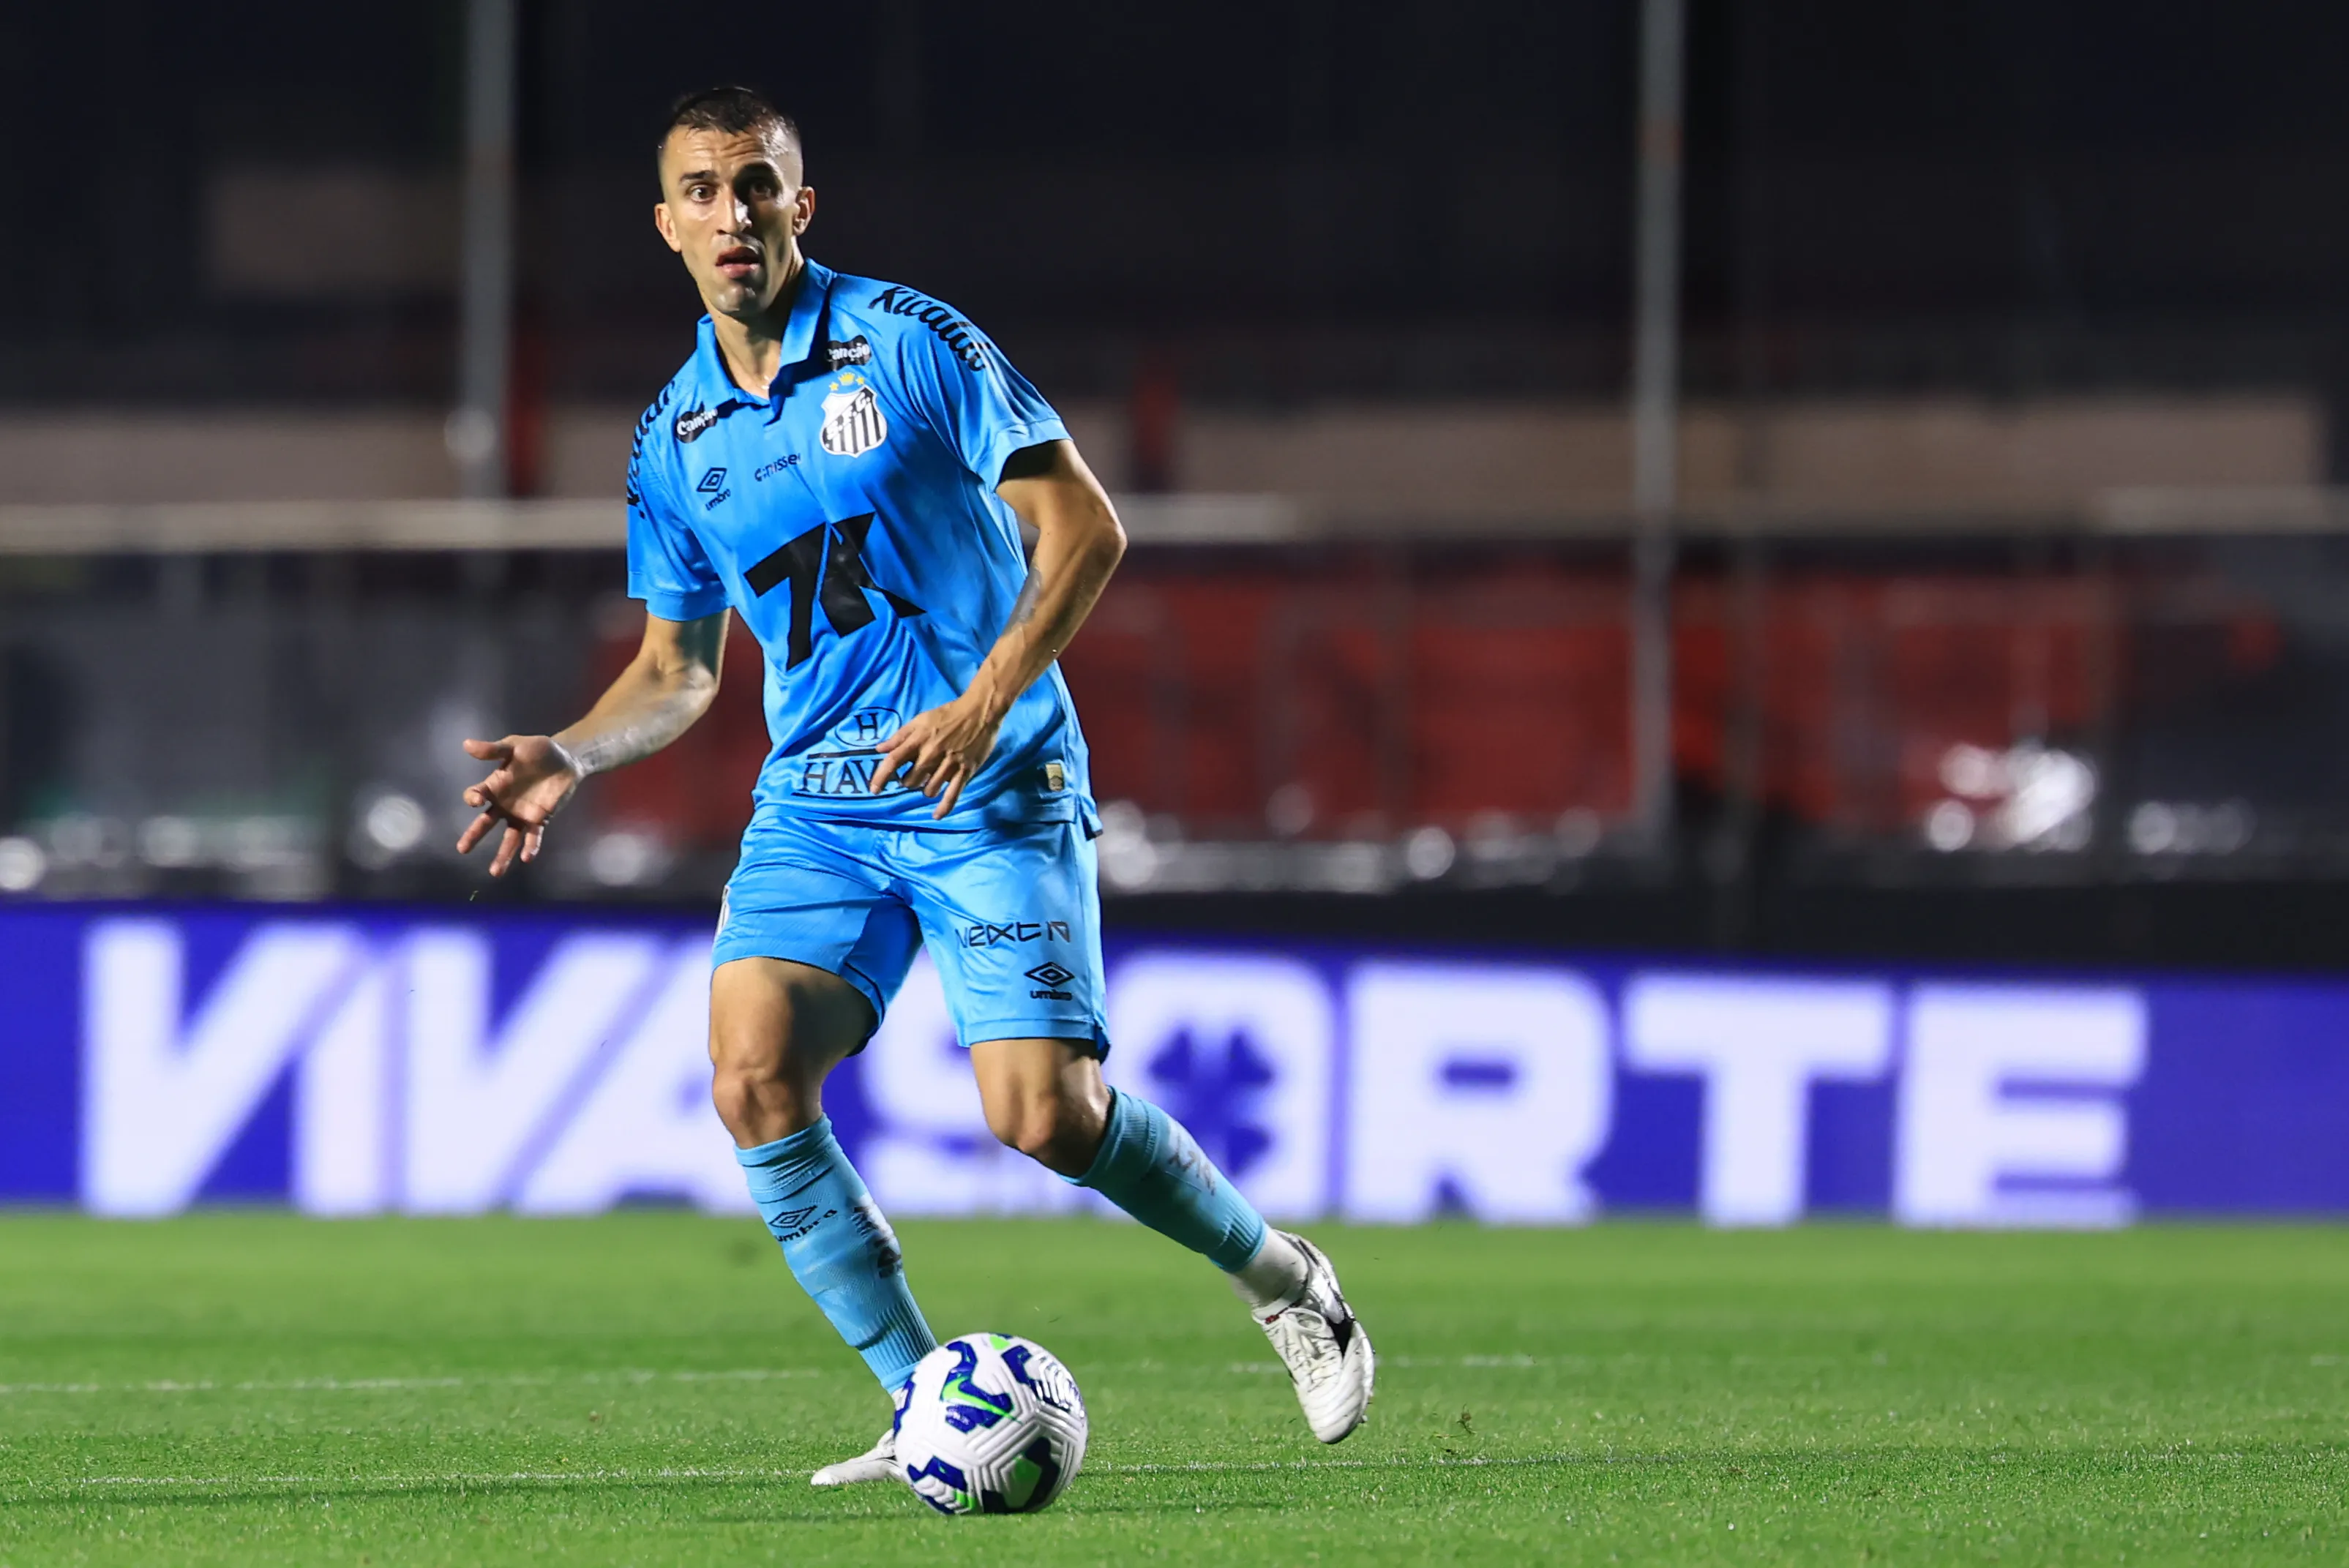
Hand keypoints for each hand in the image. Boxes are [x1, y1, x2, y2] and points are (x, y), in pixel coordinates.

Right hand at [456, 735, 581, 875]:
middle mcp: (504, 803)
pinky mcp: (540, 819)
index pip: (476, 795)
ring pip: (509, 838)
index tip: (476, 800)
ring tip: (494, 872)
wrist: (567, 759)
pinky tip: (527, 858)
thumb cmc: (538, 751)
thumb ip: (494, 749)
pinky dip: (530, 847)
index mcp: (495, 785)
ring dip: (502, 854)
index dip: (473, 798)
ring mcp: (521, 814)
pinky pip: (533, 836)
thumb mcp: (515, 746)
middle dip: (474, 835)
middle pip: (486, 822)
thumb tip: (467, 744)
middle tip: (462, 849)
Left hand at [871, 692, 1001, 818]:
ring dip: (926, 790)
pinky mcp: (965, 771)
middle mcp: (931, 754)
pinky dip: (944, 807)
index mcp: (918, 740)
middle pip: (911, 780)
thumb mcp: (921, 719)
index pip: (893, 760)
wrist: (980, 711)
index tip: (874, 789)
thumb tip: (879, 749)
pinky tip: (937, 815)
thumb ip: (900, 736)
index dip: (881, 776)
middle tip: (913, 777)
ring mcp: (949, 764)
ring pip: (929, 790)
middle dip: (908, 782)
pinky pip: (952, 794)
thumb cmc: (948, 714)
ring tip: (930, 782)